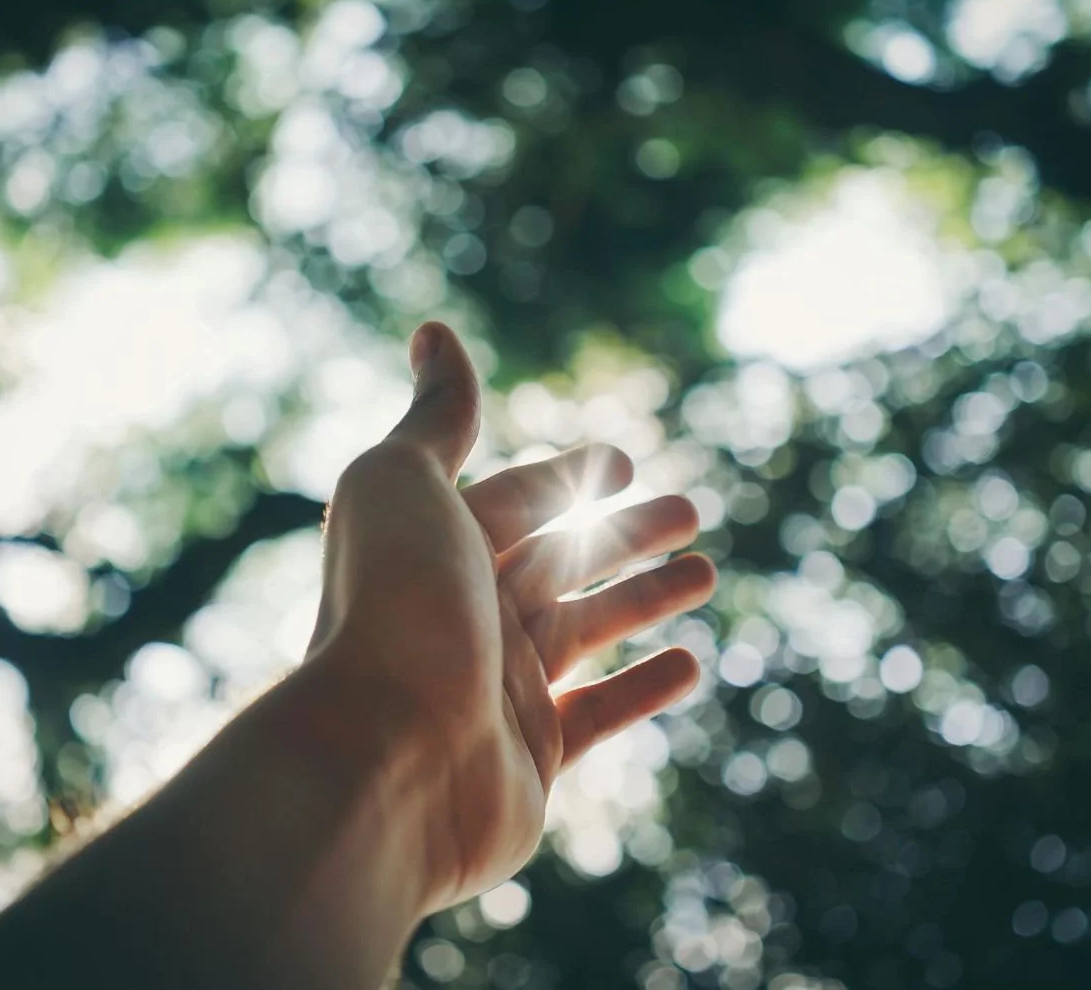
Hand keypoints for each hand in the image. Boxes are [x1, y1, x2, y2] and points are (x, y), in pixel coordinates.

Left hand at [311, 321, 715, 911]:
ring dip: (645, 598)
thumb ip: (438, 417)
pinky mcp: (530, 759)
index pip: (516, 500)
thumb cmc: (394, 607)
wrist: (383, 758)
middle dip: (625, 533)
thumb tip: (435, 331)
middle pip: (560, 559)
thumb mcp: (405, 483)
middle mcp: (464, 616)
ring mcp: (497, 690)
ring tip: (707, 575)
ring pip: (587, 631)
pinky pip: (597, 716)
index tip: (626, 462)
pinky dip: (643, 688)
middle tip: (691, 511)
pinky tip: (688, 665)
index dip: (569, 476)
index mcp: (436, 549)